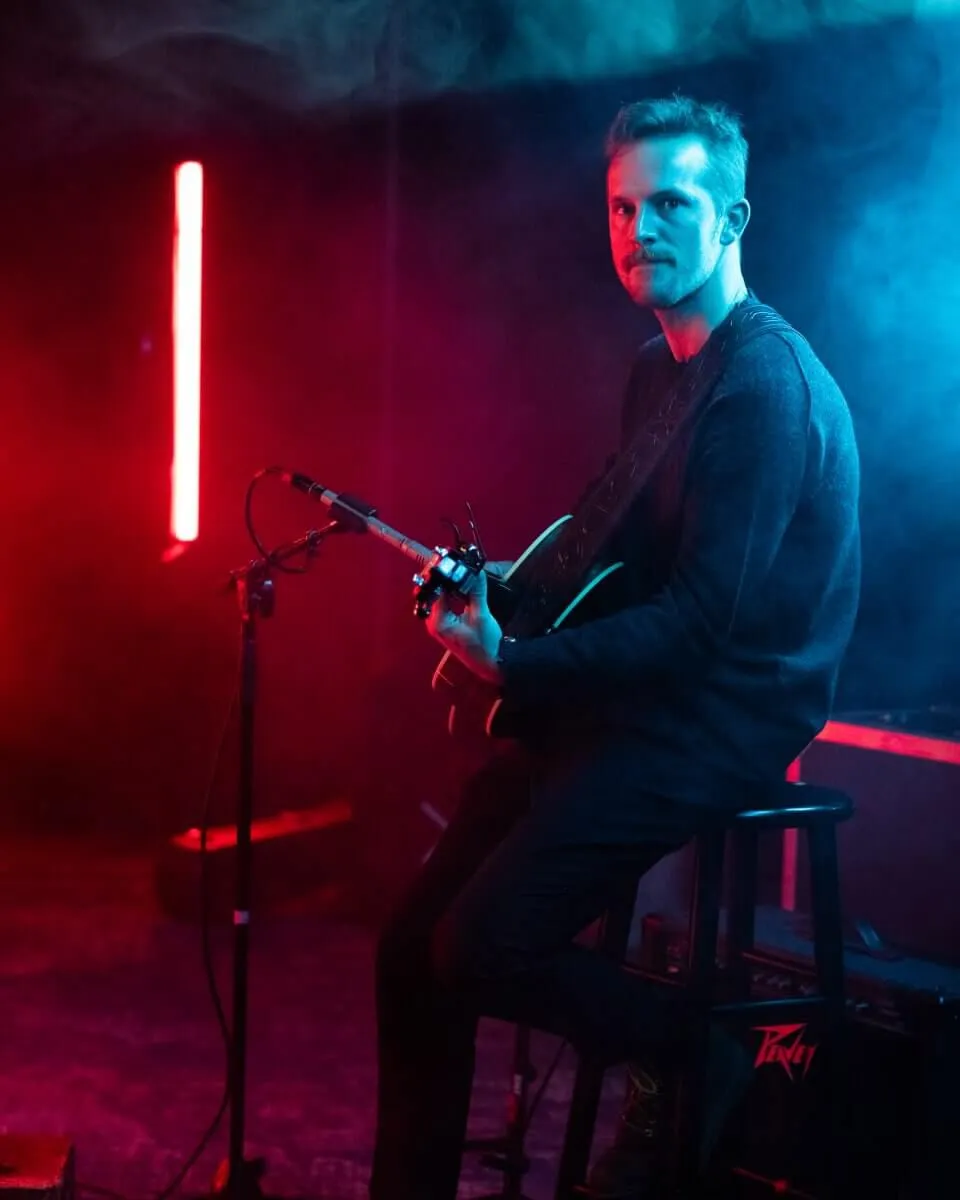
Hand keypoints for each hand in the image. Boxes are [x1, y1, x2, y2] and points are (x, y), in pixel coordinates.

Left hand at [425, 565, 503, 683]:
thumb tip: (476, 571)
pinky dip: (449, 591)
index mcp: (438, 621)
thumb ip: (476, 591)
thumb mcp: (481, 615)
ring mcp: (438, 623)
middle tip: (450, 558)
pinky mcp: (445, 623)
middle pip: (432, 592)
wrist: (491, 663)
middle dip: (441, 575)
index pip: (435, 591)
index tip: (448, 558)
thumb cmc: (485, 644)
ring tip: (455, 565)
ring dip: (445, 582)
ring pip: (437, 596)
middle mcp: (433, 622)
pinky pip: (443, 602)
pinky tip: (457, 580)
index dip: (441, 573)